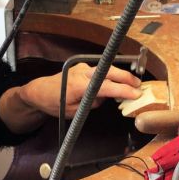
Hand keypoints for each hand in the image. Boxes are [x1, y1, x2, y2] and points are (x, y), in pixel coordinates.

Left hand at [19, 63, 141, 118]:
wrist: (39, 91)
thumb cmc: (53, 103)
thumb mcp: (74, 111)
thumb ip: (92, 104)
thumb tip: (105, 98)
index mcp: (80, 85)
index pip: (106, 87)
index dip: (123, 90)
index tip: (136, 94)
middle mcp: (82, 73)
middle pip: (110, 72)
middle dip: (127, 78)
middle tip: (139, 86)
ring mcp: (83, 68)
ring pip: (106, 69)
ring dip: (120, 76)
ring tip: (132, 85)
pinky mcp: (83, 68)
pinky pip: (100, 71)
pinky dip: (109, 76)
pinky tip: (115, 84)